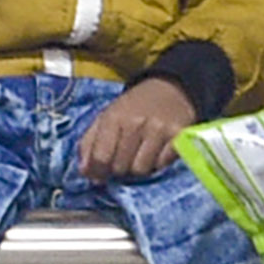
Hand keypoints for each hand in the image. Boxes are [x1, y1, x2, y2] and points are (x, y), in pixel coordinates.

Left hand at [78, 75, 198, 185]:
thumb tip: (85, 173)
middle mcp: (135, 123)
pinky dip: (157, 164)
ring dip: (138, 168)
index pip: (100, 158)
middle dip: (118, 169)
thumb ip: (89, 144)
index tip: (100, 174)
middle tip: (123, 159)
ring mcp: (158, 130)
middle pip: (120, 168)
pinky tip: (156, 152)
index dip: (97, 172)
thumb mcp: (105, 118)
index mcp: (113, 118)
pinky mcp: (178, 136)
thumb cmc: (132, 108)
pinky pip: (161, 166)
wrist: (168, 90)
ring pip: (141, 170)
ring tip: (139, 155)